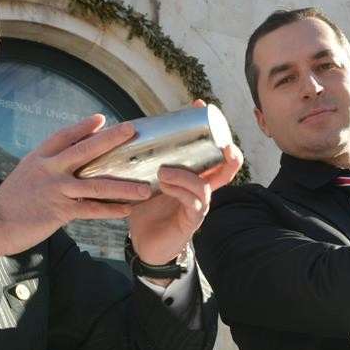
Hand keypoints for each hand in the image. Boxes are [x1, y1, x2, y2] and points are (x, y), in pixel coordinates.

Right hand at [0, 114, 152, 258]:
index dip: (84, 126)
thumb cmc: (11, 201)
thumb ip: (47, 165)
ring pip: (97, 185)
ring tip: (144, 188)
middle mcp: (50, 169)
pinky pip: (92, 209)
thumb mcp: (27, 173)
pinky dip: (111, 210)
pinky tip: (127, 210)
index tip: (102, 118)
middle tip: (132, 130)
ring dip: (123, 186)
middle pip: (86, 150)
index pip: (64, 135)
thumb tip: (68, 158)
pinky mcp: (60, 211)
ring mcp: (56, 189)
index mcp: (40, 157)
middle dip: (111, 139)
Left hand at [128, 100, 243, 267]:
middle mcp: (201, 189)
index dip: (209, 128)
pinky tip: (164, 185)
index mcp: (193, 176)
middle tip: (221, 141)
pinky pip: (192, 204)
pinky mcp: (190, 221)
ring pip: (204, 187)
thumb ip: (140, 160)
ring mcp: (198, 206)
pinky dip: (179, 192)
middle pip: (226, 169)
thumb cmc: (147, 208)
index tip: (199, 106)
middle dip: (228, 154)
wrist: (144, 243)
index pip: (210, 150)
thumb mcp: (145, 178)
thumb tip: (121, 129)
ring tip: (164, 171)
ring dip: (186, 176)